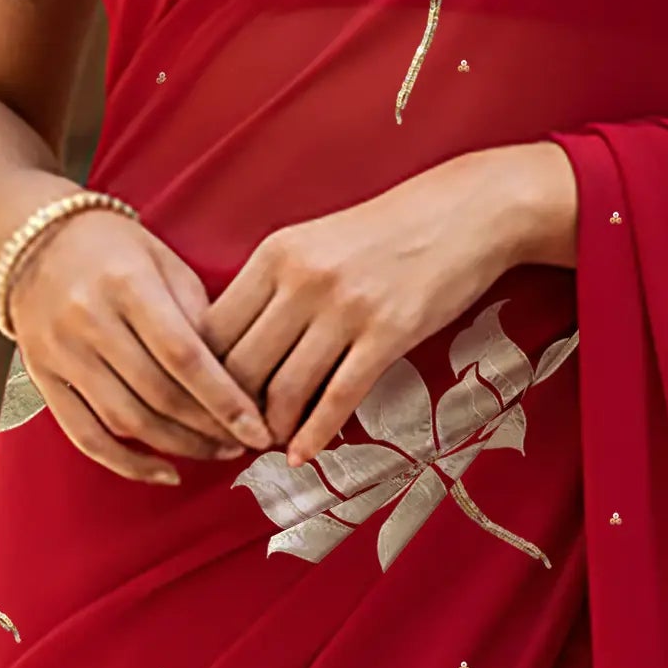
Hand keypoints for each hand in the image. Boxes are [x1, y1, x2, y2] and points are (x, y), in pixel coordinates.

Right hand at [11, 208, 272, 486]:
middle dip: (209, 428)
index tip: (258, 429)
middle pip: (158, 394)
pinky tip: (163, 472)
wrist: (34, 240)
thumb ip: (200, 316)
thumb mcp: (165, 263)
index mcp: (127, 283)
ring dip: (178, 446)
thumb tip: (240, 381)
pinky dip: (126, 463)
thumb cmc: (114, 249)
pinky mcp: (43, 377)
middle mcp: (88, 319)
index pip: (185, 356)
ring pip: (126, 420)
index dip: (225, 400)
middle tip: (245, 443)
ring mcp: (60, 352)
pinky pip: (85, 435)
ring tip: (216, 452)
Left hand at [201, 143, 577, 464]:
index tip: (202, 405)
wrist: (467, 212)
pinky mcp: (389, 333)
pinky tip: (304, 454)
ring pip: (284, 389)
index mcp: (275, 253)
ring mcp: (346, 307)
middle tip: (229, 438)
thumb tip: (231, 350)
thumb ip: (273, 289)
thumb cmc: (387, 232)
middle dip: (228, 413)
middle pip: (240, 366)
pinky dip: (315, 435)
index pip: (212, 329)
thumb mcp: (315, 243)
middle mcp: (302, 279)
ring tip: (266, 447)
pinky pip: (338, 398)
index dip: (199, 378)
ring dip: (269, 430)